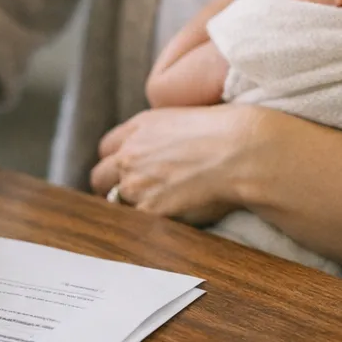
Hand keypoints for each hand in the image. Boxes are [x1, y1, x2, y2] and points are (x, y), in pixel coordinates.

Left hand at [91, 105, 264, 224]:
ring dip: (128, 206)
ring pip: (113, 202)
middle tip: (129, 196)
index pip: (107, 147)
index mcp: (139, 127)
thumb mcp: (184, 118)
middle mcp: (130, 154)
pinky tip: (163, 221)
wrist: (241, 151)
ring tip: (151, 211)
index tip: (126, 171)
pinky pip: (134, 222)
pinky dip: (145, 224)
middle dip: (110, 186)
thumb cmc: (227, 133)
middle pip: (100, 176)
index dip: (116, 161)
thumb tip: (161, 151)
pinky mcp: (150, 210)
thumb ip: (160, 134)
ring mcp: (136, 183)